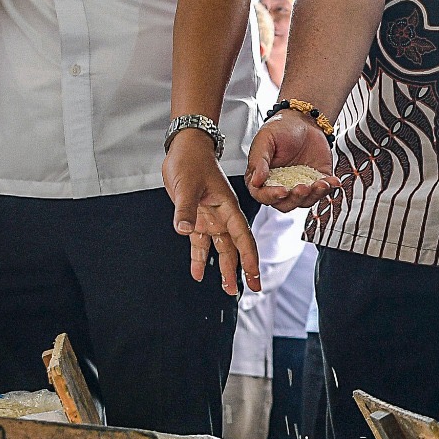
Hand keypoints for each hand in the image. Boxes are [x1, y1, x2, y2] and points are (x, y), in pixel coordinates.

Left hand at [163, 133, 260, 294]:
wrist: (185, 149)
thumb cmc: (192, 161)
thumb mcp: (188, 185)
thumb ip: (186, 209)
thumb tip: (184, 230)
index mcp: (228, 207)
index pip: (242, 237)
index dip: (249, 257)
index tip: (254, 275)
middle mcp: (223, 215)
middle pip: (235, 248)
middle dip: (242, 269)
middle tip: (249, 289)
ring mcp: (210, 218)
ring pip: (220, 248)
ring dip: (224, 268)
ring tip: (228, 288)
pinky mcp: (196, 219)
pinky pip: (200, 243)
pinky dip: (199, 258)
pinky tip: (198, 273)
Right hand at [246, 110, 338, 210]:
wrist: (304, 120)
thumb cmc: (281, 128)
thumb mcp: (265, 139)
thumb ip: (258, 160)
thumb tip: (256, 181)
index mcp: (263, 178)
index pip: (263, 195)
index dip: (271, 196)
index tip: (282, 191)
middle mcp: (280, 185)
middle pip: (285, 204)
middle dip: (296, 198)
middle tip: (303, 188)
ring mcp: (299, 185)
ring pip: (305, 201)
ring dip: (313, 195)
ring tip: (321, 184)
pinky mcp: (317, 181)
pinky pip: (323, 191)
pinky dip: (329, 188)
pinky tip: (333, 181)